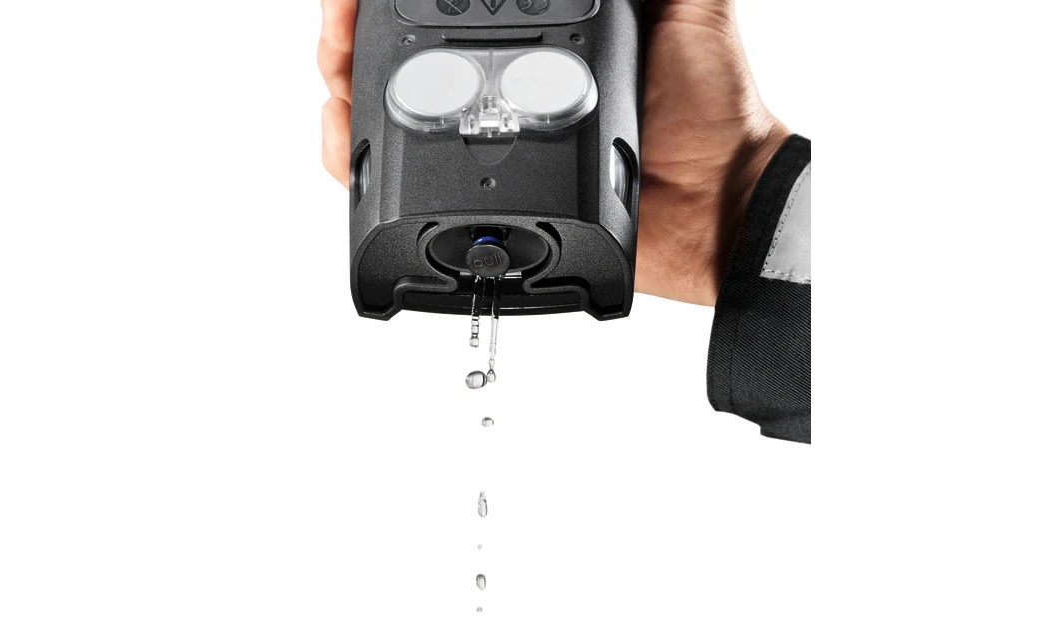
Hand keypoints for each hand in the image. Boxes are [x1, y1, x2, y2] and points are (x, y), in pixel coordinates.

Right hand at [318, 0, 789, 306]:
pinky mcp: (475, 195)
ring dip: (343, 81)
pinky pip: (395, 177)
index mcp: (539, 25)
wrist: (714, 207)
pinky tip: (348, 133)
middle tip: (340, 28)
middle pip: (398, 43)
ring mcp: (484, 133)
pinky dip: (353, 157)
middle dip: (353, 30)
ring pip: (382, 102)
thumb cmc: (711, 111)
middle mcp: (502, 75)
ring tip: (337, 72)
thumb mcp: (687, 8)